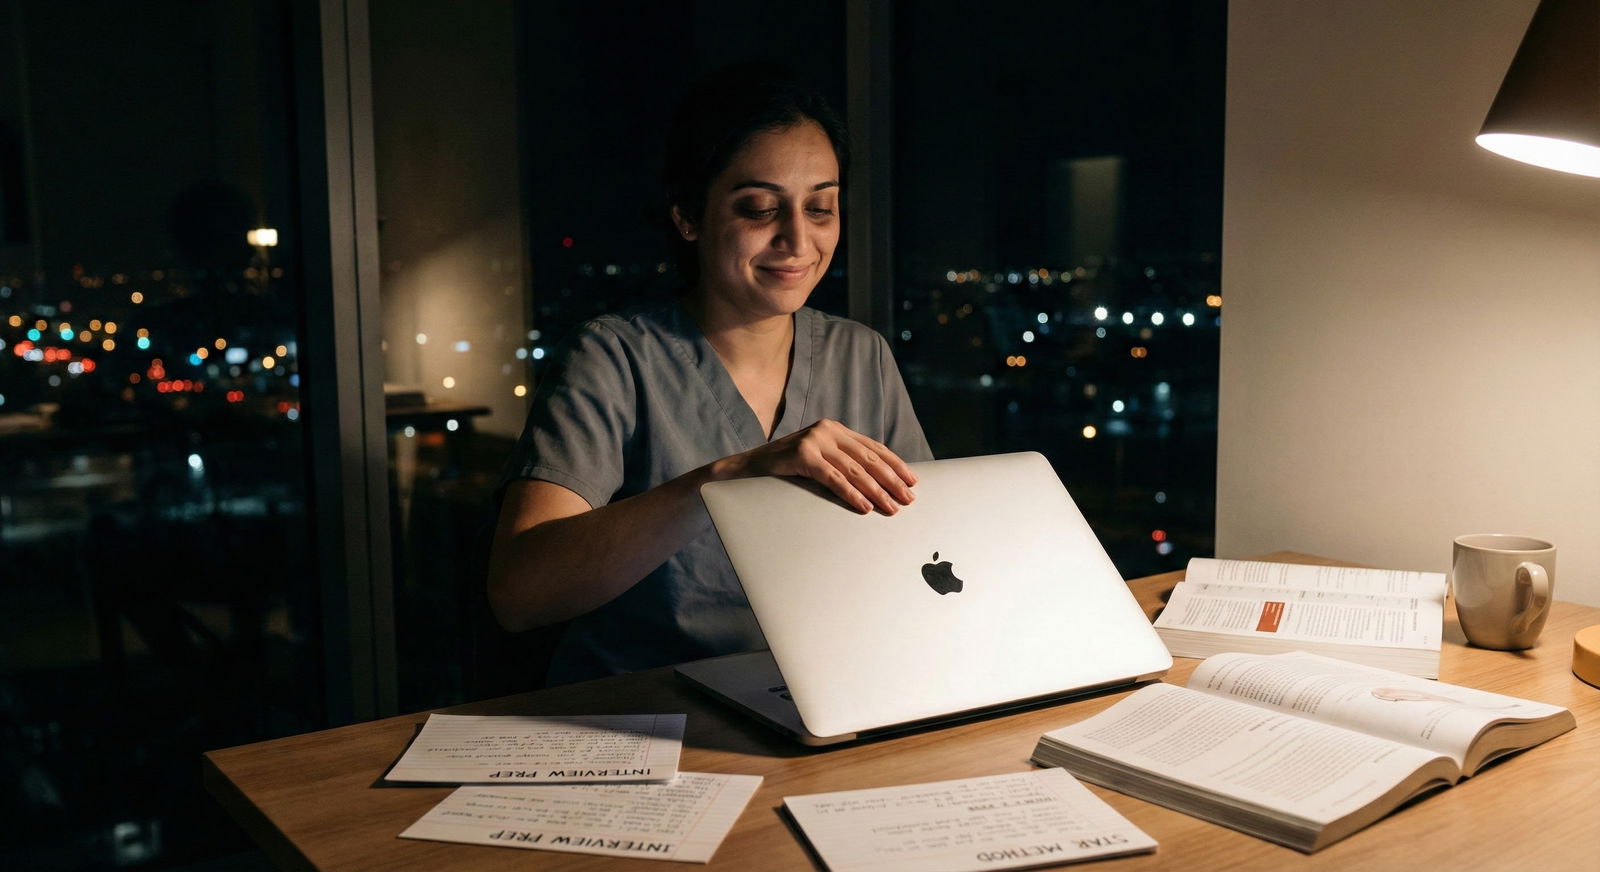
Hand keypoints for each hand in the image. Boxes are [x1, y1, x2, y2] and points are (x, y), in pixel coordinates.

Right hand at [710, 418, 917, 513]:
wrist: (745, 470)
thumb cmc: (785, 470)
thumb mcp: (819, 461)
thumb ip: (842, 463)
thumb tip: (878, 483)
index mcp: (834, 429)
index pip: (873, 448)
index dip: (895, 465)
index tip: (913, 482)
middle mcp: (827, 430)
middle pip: (868, 459)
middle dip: (892, 481)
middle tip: (909, 499)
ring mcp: (814, 440)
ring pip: (854, 470)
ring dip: (876, 491)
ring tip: (891, 507)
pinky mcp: (802, 455)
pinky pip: (833, 478)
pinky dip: (851, 493)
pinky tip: (864, 506)